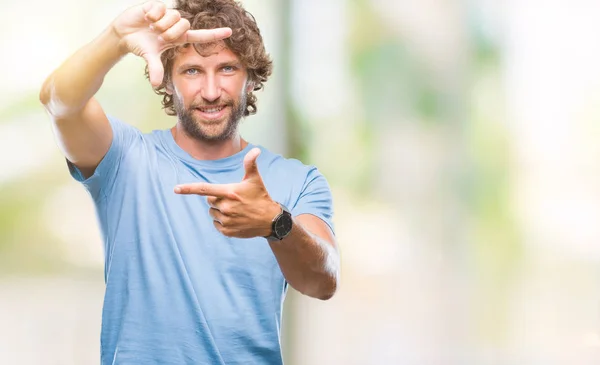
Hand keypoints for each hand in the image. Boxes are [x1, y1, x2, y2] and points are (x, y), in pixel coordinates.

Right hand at [111, 1, 231, 86]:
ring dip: (160, 24)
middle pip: (185, 24)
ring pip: (174, 16)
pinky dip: (152, 14)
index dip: (215, 34)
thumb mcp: (149, 57)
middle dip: (170, 32)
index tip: (231, 32)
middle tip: (158, 35)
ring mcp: (167, 14)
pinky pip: (161, 8)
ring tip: (151, 27)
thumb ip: (155, 68)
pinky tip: (146, 17)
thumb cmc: (141, 45)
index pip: (201, 36)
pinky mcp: (157, 5)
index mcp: (179, 38)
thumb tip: (156, 85)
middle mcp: (176, 25)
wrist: (124, 33)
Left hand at [174, 148, 281, 238]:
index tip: (176, 189)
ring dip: (220, 211)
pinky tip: (235, 219)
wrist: (270, 220)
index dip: (188, 189)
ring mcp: (226, 220)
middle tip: (233, 199)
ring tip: (236, 210)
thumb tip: (255, 150)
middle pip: (209, 201)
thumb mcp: (255, 180)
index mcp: (230, 192)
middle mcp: (226, 206)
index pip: (204, 189)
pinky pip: (216, 224)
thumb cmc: (261, 197)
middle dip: (217, 199)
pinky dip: (222, 222)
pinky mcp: (227, 231)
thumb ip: (251, 164)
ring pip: (213, 213)